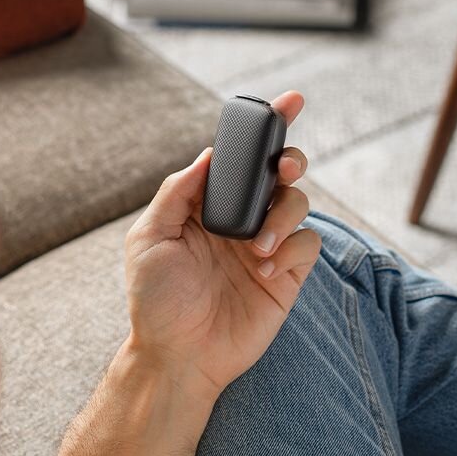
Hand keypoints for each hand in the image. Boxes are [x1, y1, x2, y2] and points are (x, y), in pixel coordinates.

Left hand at [124, 91, 320, 400]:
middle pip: (280, 173)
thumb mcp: (149, 238)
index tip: (288, 100)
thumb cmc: (156, 300)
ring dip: (282, 216)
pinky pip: (307, 245)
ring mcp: (266, 246)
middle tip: (283, 167)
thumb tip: (210, 154)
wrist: (178, 355)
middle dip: (289, 159)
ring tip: (255, 249)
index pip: (241, 159)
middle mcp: (241, 221)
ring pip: (298, 204)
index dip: (266, 127)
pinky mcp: (287, 275)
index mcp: (208, 206)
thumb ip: (177, 192)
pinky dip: (291, 249)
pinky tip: (264, 270)